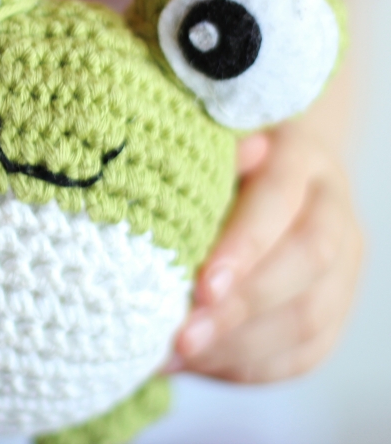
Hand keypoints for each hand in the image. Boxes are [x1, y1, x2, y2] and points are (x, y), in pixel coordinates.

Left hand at [169, 124, 362, 381]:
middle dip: (242, 305)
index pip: (280, 200)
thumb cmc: (223, 157)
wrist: (272, 173)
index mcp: (302, 159)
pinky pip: (306, 351)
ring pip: (310, 316)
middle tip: (184, 334)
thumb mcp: (209, 144)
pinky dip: (250, 365)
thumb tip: (166, 177)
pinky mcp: (335, 306)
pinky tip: (201, 363)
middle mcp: (333, 209)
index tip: (202, 286)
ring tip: (179, 354)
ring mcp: (342, 263)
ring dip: (241, 345)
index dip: (246, 246)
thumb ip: (198, 163)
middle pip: (306, 262)